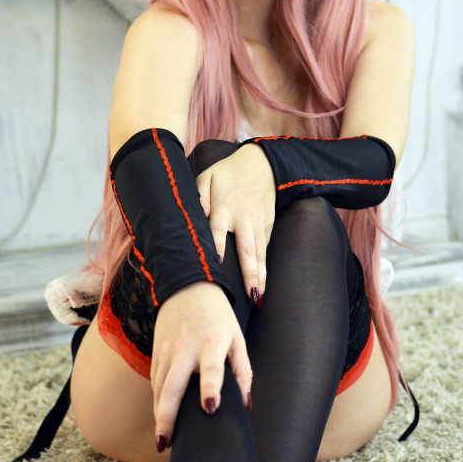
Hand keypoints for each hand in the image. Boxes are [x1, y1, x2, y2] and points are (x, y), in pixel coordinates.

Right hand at [151, 282, 251, 448]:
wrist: (186, 285)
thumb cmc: (217, 316)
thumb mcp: (237, 337)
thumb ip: (242, 370)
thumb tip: (246, 404)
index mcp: (211, 343)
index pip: (211, 369)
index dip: (211, 388)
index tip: (209, 409)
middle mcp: (185, 348)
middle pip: (172, 386)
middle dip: (167, 417)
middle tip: (165, 444)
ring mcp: (167, 351)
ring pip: (159, 388)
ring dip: (159, 415)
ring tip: (162, 441)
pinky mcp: (156, 352)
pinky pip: (155, 381)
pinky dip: (156, 400)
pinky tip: (160, 417)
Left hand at [195, 143, 275, 299]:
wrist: (262, 164)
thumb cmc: (227, 174)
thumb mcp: (207, 177)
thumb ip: (199, 197)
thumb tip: (195, 217)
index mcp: (224, 207)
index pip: (218, 230)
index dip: (217, 247)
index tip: (217, 265)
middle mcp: (243, 218)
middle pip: (246, 249)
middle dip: (248, 272)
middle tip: (249, 294)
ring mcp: (258, 223)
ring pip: (259, 253)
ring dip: (259, 275)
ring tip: (258, 297)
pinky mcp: (267, 226)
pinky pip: (265, 249)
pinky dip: (265, 268)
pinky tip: (262, 286)